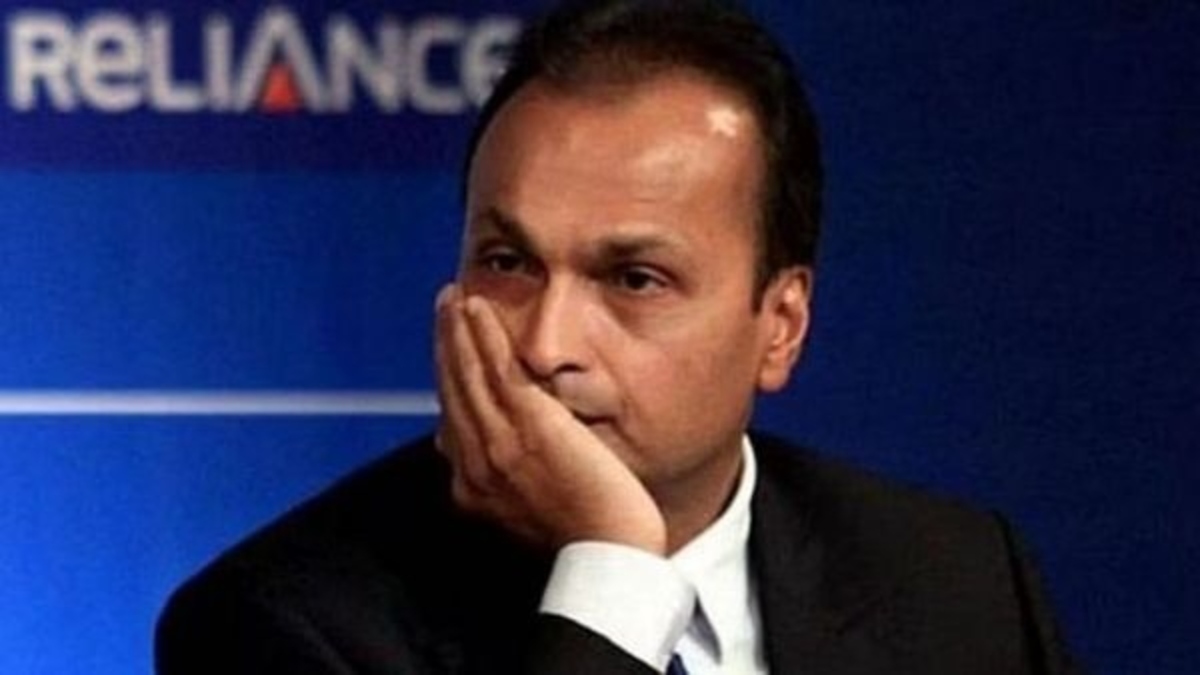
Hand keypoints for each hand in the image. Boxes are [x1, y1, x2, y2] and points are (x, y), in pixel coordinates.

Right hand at [434, 284, 666, 554]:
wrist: (609, 552)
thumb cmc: (587, 535)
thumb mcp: (534, 509)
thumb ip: (513, 480)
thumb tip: (495, 461)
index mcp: (475, 488)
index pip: (454, 420)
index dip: (449, 379)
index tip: (449, 350)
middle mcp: (477, 464)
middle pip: (453, 390)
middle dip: (446, 345)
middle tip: (445, 306)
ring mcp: (500, 443)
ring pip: (469, 373)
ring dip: (458, 331)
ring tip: (456, 298)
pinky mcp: (530, 425)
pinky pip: (498, 369)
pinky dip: (484, 336)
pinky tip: (479, 310)